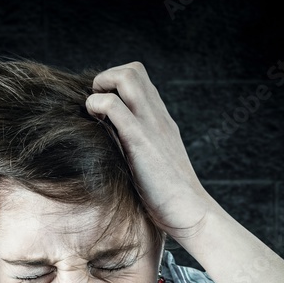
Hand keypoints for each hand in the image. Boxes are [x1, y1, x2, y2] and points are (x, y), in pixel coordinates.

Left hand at [85, 62, 214, 238]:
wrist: (190, 213)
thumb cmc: (168, 196)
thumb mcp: (152, 162)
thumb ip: (136, 146)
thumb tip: (107, 146)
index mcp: (160, 119)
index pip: (139, 78)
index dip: (115, 84)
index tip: (101, 107)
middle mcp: (158, 116)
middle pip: (133, 69)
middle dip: (106, 78)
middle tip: (95, 106)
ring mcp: (151, 125)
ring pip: (127, 77)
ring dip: (101, 86)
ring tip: (93, 112)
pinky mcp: (140, 141)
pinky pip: (114, 107)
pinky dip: (96, 106)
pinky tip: (93, 123)